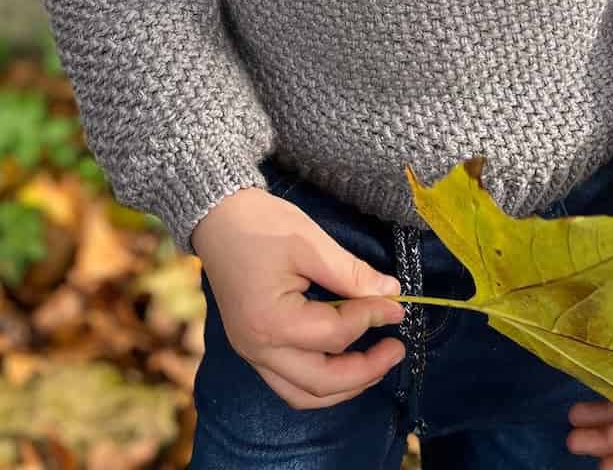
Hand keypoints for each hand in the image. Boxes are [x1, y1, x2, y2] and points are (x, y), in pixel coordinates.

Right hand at [191, 184, 405, 409]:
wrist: (216, 216)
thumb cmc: (260, 223)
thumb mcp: (310, 242)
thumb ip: (352, 274)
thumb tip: (392, 295)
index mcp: (271, 321)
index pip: (336, 334)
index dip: (372, 318)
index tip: (397, 304)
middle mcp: (258, 348)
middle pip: (322, 383)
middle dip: (366, 371)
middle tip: (396, 349)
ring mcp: (251, 353)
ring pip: (304, 395)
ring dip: (344, 387)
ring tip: (375, 363)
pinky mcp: (251, 348)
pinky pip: (289, 383)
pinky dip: (320, 381)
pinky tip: (342, 361)